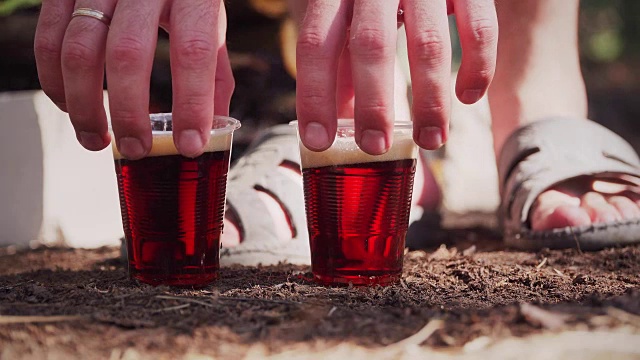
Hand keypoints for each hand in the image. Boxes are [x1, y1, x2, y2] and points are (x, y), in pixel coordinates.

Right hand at [34, 0, 233, 158]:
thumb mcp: (210, 23)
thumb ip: (214, 74)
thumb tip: (211, 131)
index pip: (193, 51)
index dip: (191, 103)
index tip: (190, 144)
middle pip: (128, 53)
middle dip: (129, 113)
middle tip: (136, 149)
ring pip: (79, 50)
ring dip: (85, 105)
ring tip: (97, 140)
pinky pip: (49, 40)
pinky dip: (55, 82)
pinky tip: (70, 106)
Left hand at [294, 0, 497, 153]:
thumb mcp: (348, 15)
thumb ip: (343, 59)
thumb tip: (335, 122)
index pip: (316, 43)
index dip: (314, 94)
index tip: (319, 141)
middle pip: (372, 45)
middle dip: (374, 104)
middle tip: (376, 147)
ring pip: (428, 44)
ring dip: (430, 100)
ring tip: (430, 141)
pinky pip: (480, 27)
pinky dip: (478, 67)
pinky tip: (468, 97)